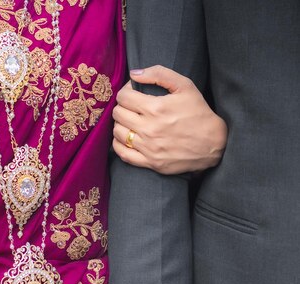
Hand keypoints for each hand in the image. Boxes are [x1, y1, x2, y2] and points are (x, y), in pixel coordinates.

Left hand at [113, 65, 227, 174]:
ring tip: (130, 122)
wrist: (213, 144)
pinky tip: (126, 138)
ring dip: (120, 124)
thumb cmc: (199, 112)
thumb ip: (159, 74)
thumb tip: (135, 73)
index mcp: (156, 108)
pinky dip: (119, 145)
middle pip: (118, 114)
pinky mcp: (151, 162)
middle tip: (131, 107)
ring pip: (118, 133)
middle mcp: (150, 129)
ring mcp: (149, 148)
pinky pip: (124, 154)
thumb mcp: (185, 86)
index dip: (126, 91)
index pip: (124, 97)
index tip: (133, 93)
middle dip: (122, 106)